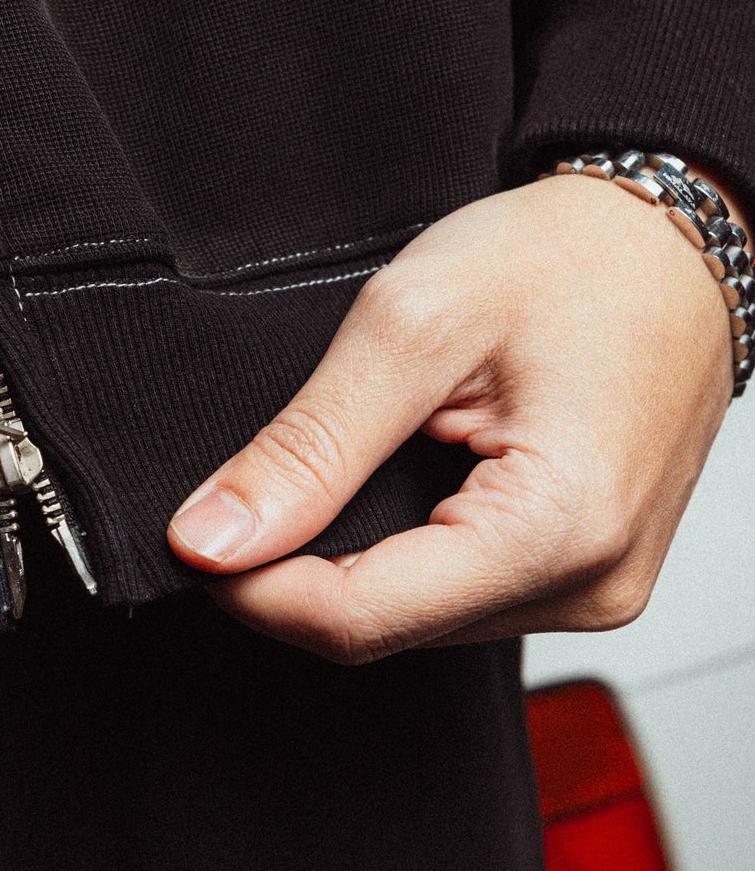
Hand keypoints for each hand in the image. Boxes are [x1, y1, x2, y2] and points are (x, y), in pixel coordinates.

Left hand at [168, 173, 738, 661]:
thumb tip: (213, 538)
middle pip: (377, 629)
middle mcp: (585, 585)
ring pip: (408, 620)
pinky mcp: (578, 577)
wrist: (669, 241)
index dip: (252, 587)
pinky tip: (403, 483)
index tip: (200, 532)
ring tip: (356, 463)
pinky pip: (451, 596)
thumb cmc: (570, 258)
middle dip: (295, 571)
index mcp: (555, 530)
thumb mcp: (412, 326)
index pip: (353, 621)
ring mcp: (588, 589)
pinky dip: (399, 552)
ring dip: (348, 561)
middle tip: (268, 480)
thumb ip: (307, 447)